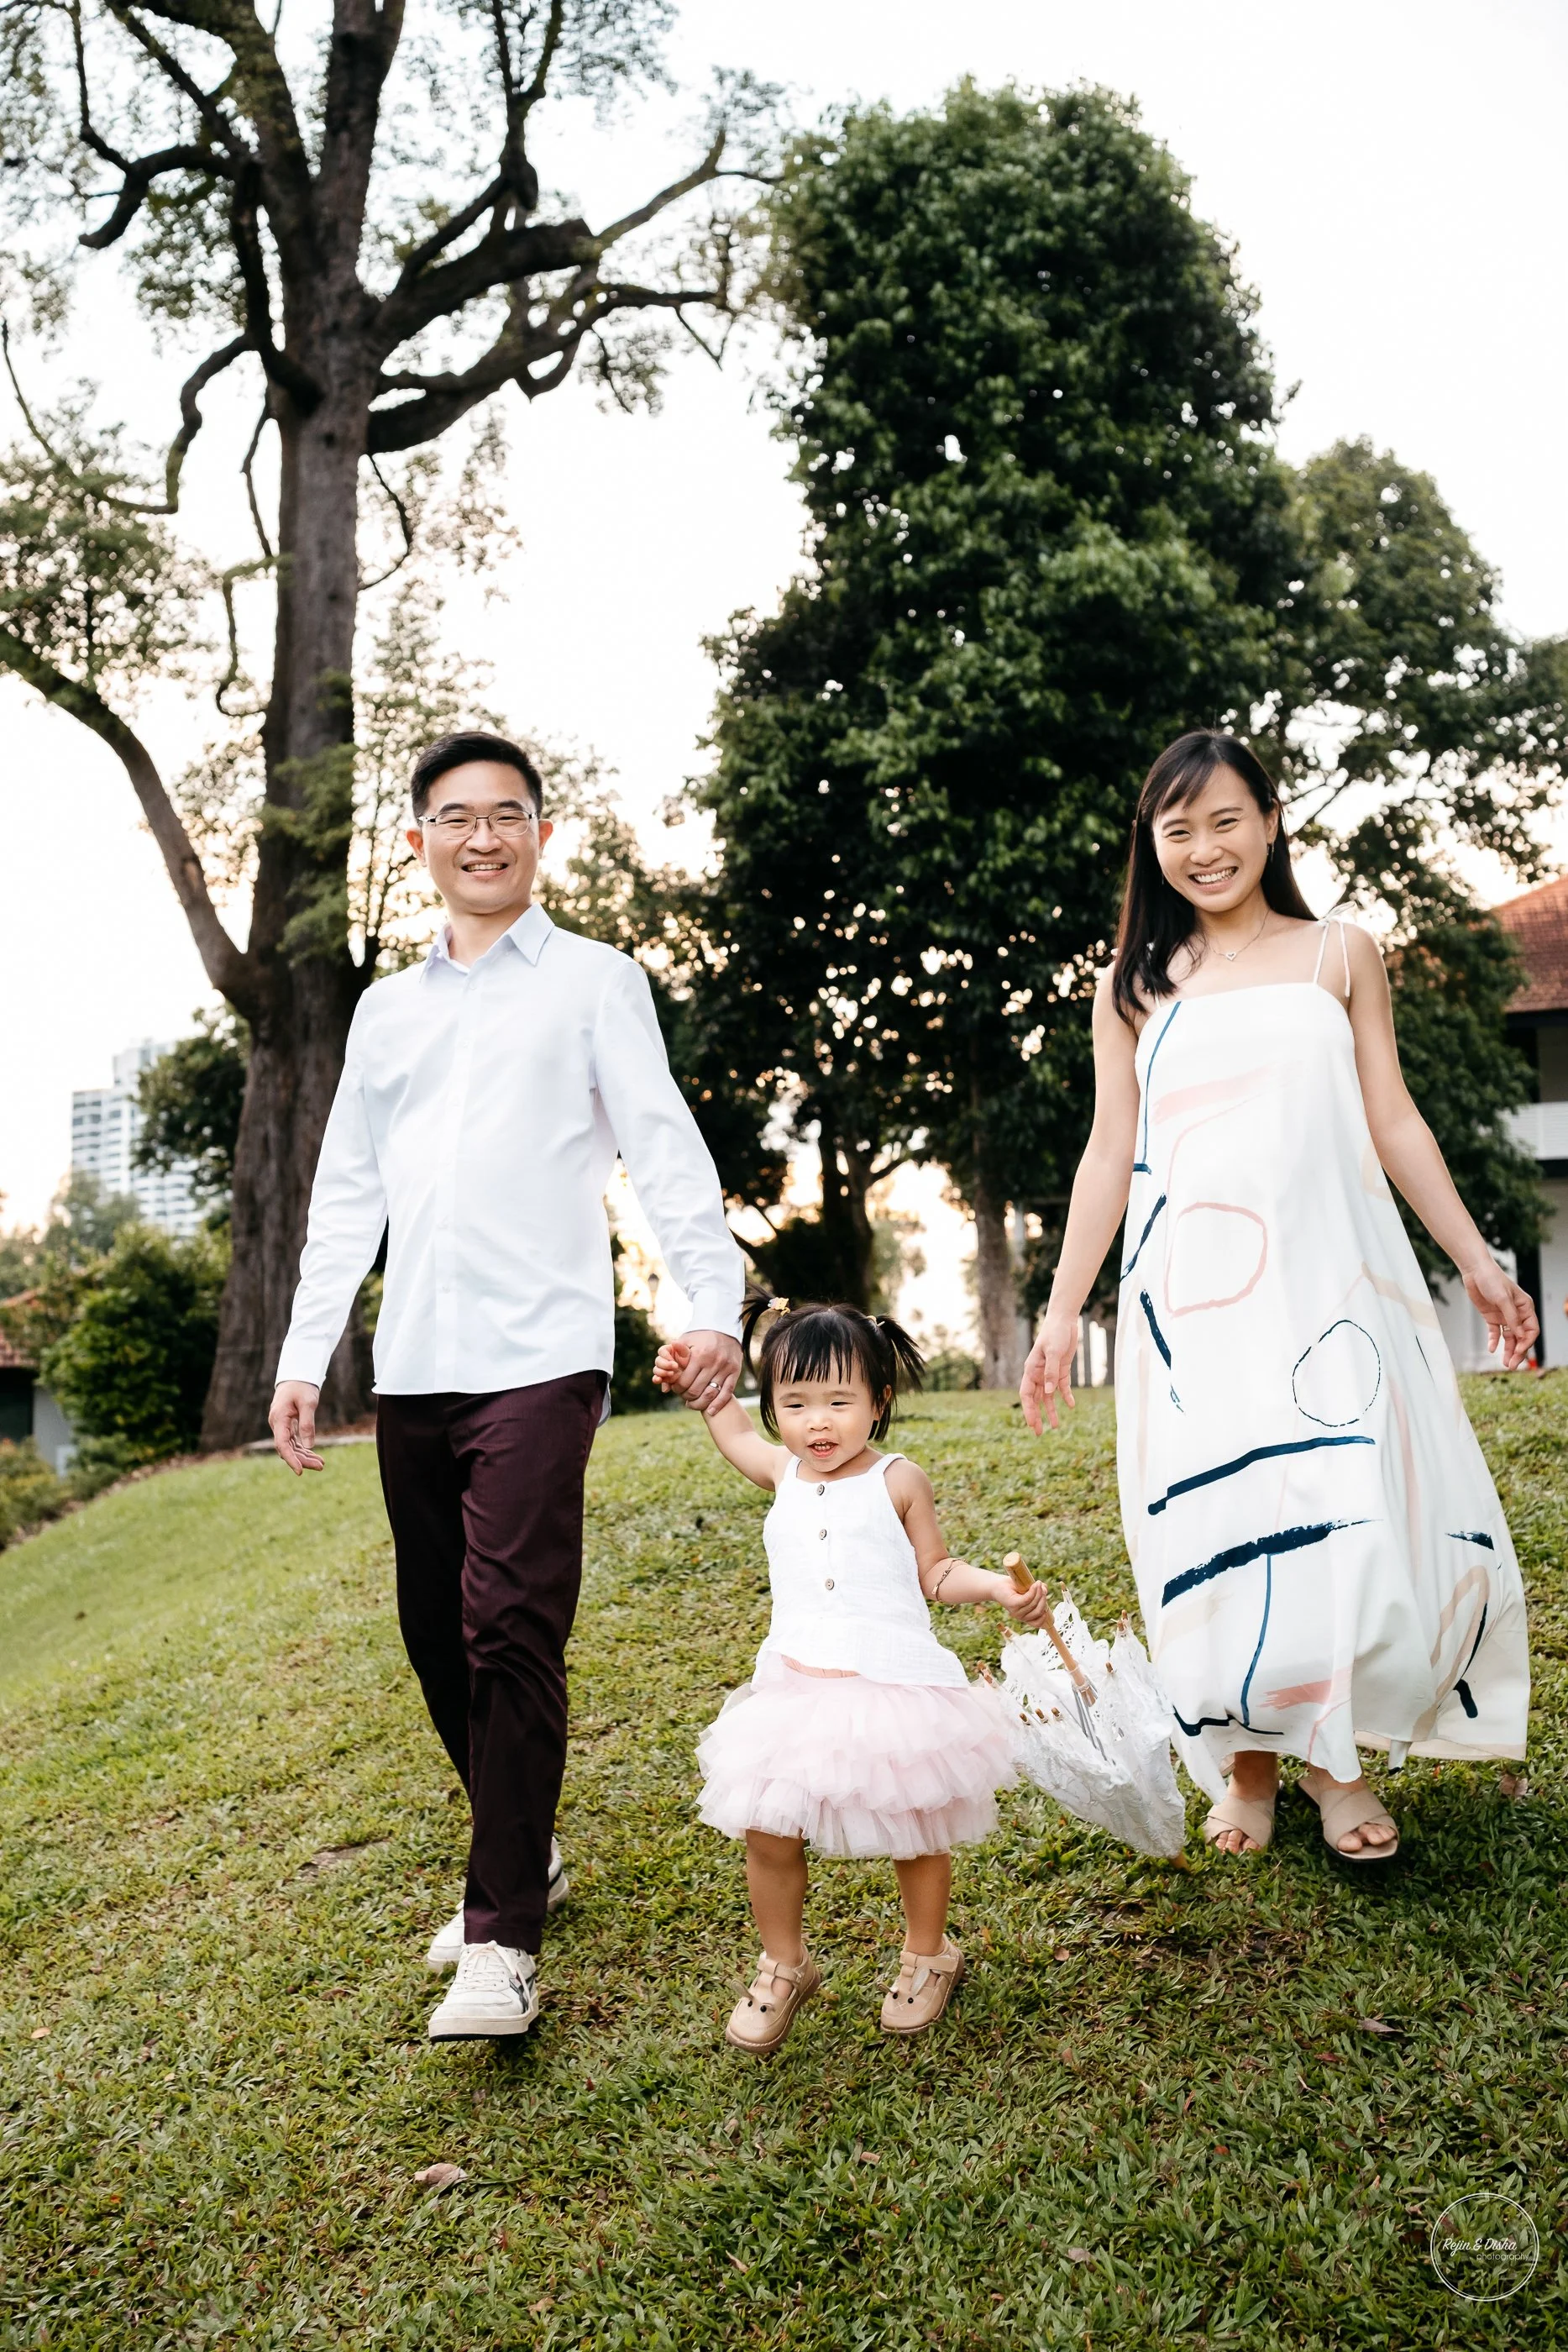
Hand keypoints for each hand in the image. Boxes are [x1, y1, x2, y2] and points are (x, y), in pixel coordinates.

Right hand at [269, 1381, 323, 1474]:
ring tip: (321, 1464)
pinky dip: (304, 1449)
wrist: (297, 1376)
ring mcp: (281, 1426)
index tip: (300, 1471)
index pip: (282, 1444)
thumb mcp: (308, 1403)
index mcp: (279, 1418)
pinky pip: (294, 1441)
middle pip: (287, 1448)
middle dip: (302, 1459)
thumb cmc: (302, 1387)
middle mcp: (277, 1424)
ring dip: (304, 1456)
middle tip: (321, 1466)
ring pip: (291, 1447)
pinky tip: (315, 1456)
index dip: (291, 1459)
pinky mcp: (287, 1426)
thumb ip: (307, 1423)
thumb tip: (308, 1445)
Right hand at [652, 1339, 689, 1390]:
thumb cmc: (691, 1360)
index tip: (674, 1360)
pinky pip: (656, 1378)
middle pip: (658, 1361)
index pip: (661, 1351)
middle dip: (665, 1365)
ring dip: (662, 1372)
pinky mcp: (663, 1378)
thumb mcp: (687, 1353)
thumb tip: (673, 1341)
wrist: (694, 1372)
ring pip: (656, 1370)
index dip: (666, 1356)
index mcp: (667, 1351)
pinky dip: (657, 1380)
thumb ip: (680, 1347)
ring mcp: (662, 1369)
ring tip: (671, 1374)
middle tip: (675, 1367)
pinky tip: (659, 1380)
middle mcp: (663, 1360)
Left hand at [667, 1329, 742, 1417]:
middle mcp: (713, 1362)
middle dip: (686, 1397)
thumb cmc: (700, 1335)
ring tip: (693, 1404)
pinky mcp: (735, 1372)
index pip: (684, 1381)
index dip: (677, 1389)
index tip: (675, 1389)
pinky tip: (711, 1411)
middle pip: (696, 1390)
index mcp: (699, 1355)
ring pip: (711, 1394)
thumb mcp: (685, 1341)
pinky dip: (718, 1405)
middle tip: (684, 1398)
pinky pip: (727, 1393)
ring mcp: (725, 1368)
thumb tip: (660, 1382)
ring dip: (700, 1404)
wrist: (724, 1326)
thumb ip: (672, 1358)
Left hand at [995, 1572, 1053, 1627]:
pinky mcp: (1013, 1604)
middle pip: (1039, 1611)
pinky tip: (1034, 1584)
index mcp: (1025, 1617)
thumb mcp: (1030, 1590)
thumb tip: (1045, 1590)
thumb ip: (1039, 1591)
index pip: (1038, 1623)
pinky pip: (1027, 1599)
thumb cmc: (1014, 1588)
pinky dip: (1033, 1591)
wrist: (997, 1585)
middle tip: (1042, 1587)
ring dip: (1039, 1592)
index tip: (1046, 1604)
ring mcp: (1016, 1611)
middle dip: (1043, 1599)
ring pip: (1034, 1604)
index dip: (1045, 1615)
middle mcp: (1021, 1617)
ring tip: (1038, 1583)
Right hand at [1020, 1311, 1077, 1433]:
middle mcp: (1039, 1374)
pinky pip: (1062, 1387)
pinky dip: (1066, 1396)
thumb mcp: (1054, 1352)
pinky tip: (1071, 1406)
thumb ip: (1051, 1372)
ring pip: (1049, 1397)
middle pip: (1035, 1399)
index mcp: (1031, 1369)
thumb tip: (1049, 1393)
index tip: (1032, 1424)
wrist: (1065, 1321)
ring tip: (1056, 1426)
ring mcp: (1050, 1373)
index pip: (1026, 1394)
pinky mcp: (1061, 1370)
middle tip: (1039, 1433)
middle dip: (1037, 1416)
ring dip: (1051, 1411)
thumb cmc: (1055, 1333)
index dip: (1028, 1410)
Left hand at [1462, 1259, 1538, 1372]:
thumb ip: (1512, 1318)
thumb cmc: (1492, 1280)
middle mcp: (1516, 1314)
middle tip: (1512, 1365)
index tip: (1519, 1351)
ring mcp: (1504, 1316)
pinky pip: (1495, 1333)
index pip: (1531, 1330)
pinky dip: (1494, 1341)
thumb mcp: (1503, 1299)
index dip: (1527, 1342)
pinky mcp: (1491, 1317)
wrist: (1475, 1272)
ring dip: (1508, 1350)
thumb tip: (1520, 1336)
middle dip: (1518, 1352)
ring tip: (1505, 1363)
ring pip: (1509, 1338)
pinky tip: (1492, 1349)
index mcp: (1525, 1308)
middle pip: (1521, 1337)